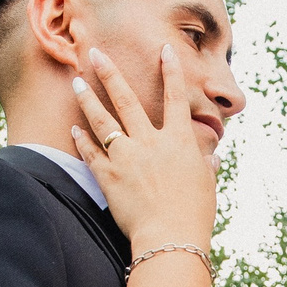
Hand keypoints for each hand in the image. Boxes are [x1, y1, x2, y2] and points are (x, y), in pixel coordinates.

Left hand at [70, 45, 217, 248]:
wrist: (170, 238)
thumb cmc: (194, 214)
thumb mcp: (207, 185)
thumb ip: (206, 165)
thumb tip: (213, 158)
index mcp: (178, 141)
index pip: (175, 97)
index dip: (170, 71)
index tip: (164, 49)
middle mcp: (150, 142)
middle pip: (127, 99)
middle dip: (110, 73)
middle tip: (95, 53)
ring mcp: (126, 157)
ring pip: (102, 120)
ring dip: (87, 99)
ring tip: (76, 82)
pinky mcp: (109, 176)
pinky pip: (91, 153)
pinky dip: (81, 140)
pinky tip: (73, 129)